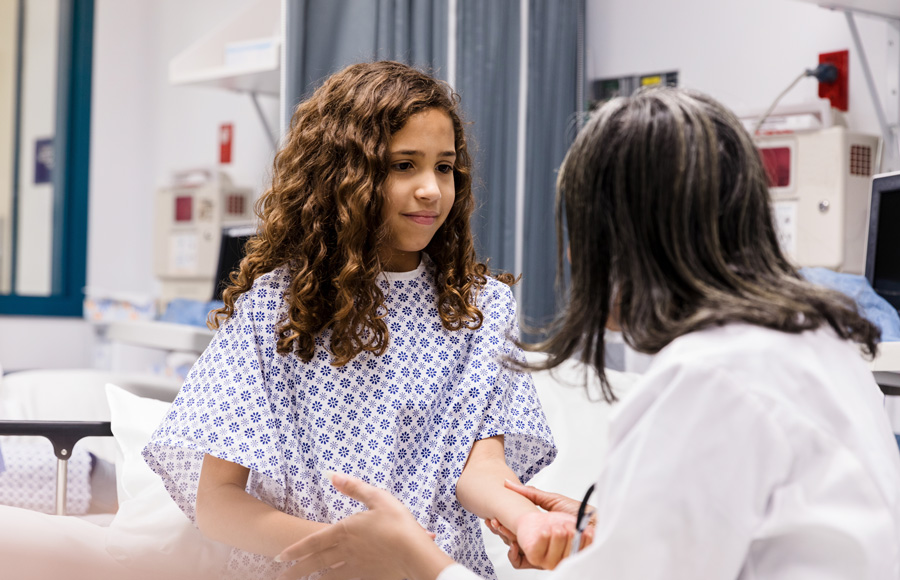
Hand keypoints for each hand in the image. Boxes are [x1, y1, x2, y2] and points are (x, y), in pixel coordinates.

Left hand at [275, 473, 452, 579]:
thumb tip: (333, 476)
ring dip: (310, 579)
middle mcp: (346, 552)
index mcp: (345, 531)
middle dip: (295, 570)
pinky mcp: (367, 577)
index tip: (279, 558)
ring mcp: (356, 567)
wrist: (415, 554)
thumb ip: (354, 487)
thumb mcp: (377, 497)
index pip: (313, 542)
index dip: (295, 550)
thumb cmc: (397, 523)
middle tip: (280, 576)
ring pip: (327, 576)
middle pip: (315, 563)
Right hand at [483, 480, 595, 568]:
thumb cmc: (578, 513)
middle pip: (515, 553)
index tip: (494, 521)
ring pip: (534, 557)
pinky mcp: (565, 564)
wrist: (600, 521)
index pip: (511, 541)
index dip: (501, 532)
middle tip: (508, 522)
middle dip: (509, 535)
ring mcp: (553, 560)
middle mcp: (542, 552)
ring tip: (559, 525)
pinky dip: (562, 542)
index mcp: (536, 537)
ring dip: (547, 537)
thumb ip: (529, 495)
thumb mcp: (551, 500)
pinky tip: (571, 531)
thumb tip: (507, 483)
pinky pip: (553, 560)